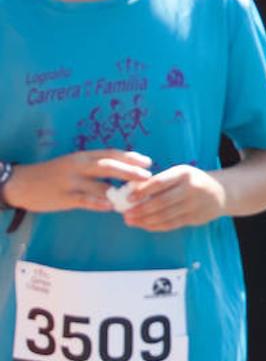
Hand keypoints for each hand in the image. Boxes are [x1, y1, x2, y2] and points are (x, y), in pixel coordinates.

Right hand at [4, 150, 151, 212]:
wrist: (22, 182)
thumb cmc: (54, 173)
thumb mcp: (75, 164)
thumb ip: (96, 166)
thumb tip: (124, 171)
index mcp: (84, 156)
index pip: (111, 153)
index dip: (131, 157)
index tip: (148, 162)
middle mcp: (79, 165)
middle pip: (109, 165)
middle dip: (130, 171)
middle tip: (148, 177)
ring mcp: (71, 181)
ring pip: (99, 183)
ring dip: (119, 191)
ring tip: (135, 197)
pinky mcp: (63, 197)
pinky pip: (84, 199)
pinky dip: (99, 202)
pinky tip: (111, 206)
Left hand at [122, 165, 225, 232]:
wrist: (221, 192)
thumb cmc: (193, 181)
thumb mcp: (180, 174)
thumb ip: (160, 182)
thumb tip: (132, 192)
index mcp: (184, 174)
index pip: (160, 182)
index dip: (142, 191)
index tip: (128, 198)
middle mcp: (191, 189)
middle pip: (161, 202)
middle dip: (141, 209)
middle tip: (126, 214)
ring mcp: (194, 205)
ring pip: (165, 216)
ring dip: (145, 220)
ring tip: (131, 221)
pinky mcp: (195, 218)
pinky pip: (172, 224)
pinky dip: (156, 226)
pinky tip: (145, 225)